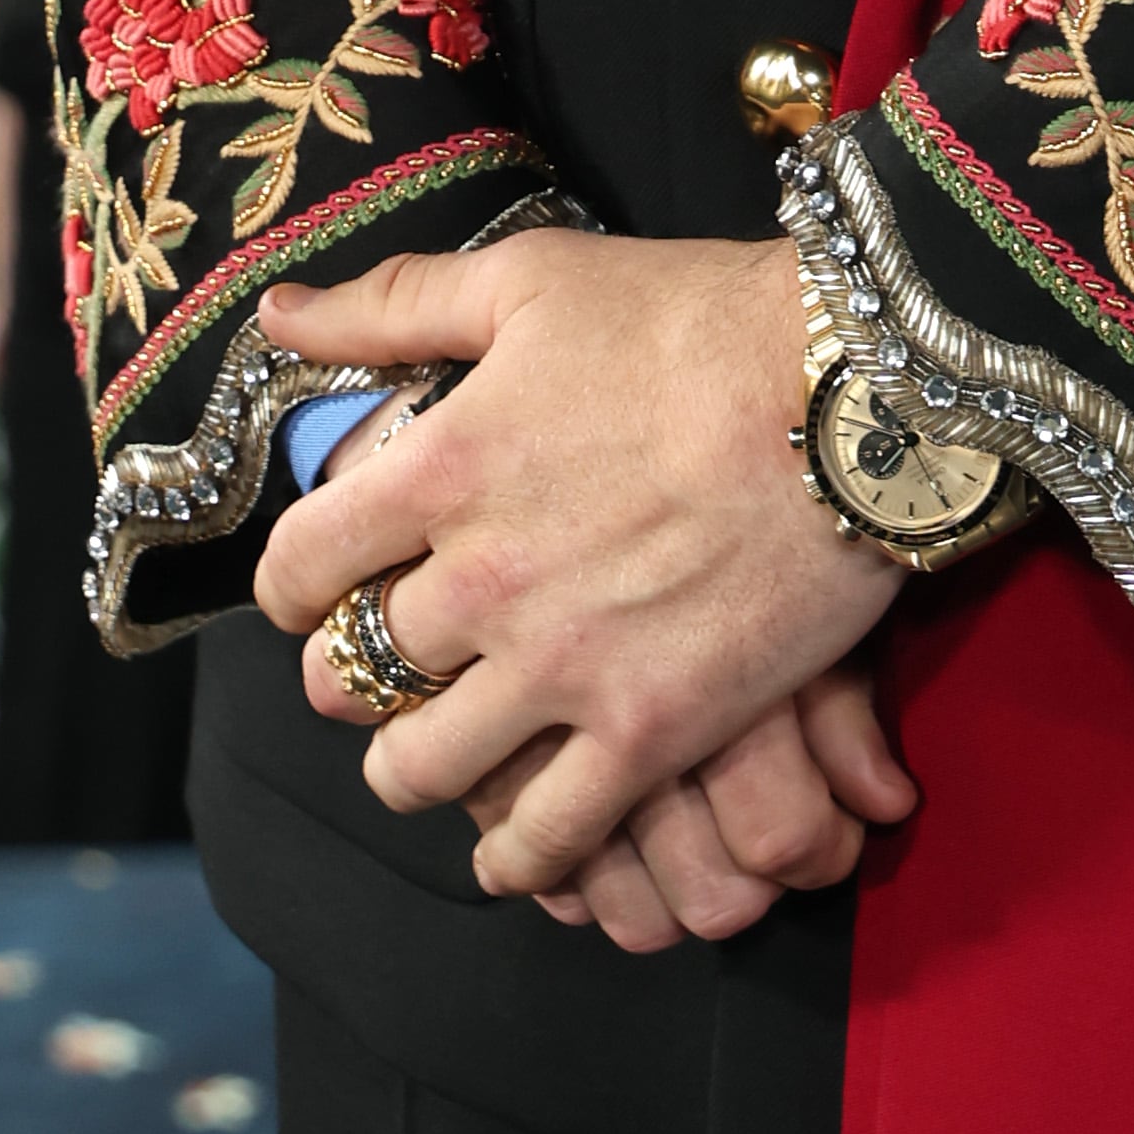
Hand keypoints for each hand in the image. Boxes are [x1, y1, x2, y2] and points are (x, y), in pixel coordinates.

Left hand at [253, 230, 913, 935]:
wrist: (855, 389)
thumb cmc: (694, 317)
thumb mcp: (530, 278)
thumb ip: (393, 304)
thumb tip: (278, 315)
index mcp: (440, 469)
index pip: (297, 565)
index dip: (291, 585)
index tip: (314, 589)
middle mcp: (481, 582)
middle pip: (348, 677)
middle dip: (349, 674)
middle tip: (383, 666)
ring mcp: (561, 667)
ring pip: (422, 773)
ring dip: (413, 770)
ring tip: (434, 756)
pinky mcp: (648, 731)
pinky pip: (544, 835)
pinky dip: (515, 855)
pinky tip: (511, 848)